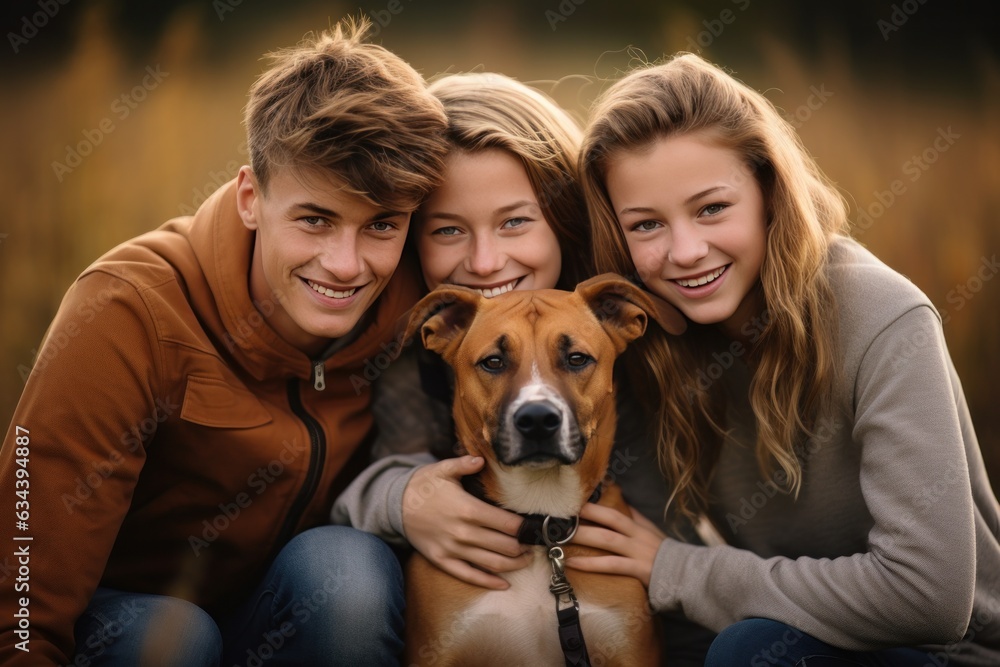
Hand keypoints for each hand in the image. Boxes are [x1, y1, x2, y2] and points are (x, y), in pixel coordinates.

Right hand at [402, 455, 530, 588]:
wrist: (395, 505)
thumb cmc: (424, 485)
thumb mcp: (443, 469)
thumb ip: (465, 464)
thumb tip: (482, 459)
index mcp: (468, 509)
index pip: (507, 524)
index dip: (525, 528)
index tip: (535, 527)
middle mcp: (463, 532)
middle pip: (504, 546)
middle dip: (524, 547)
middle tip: (535, 545)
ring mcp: (452, 549)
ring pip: (491, 563)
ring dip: (514, 565)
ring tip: (526, 560)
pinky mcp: (442, 561)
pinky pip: (469, 576)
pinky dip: (489, 582)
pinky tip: (504, 584)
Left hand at [565, 502, 666, 587]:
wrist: (687, 576)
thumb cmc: (664, 555)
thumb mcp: (650, 532)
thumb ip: (634, 518)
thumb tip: (619, 499)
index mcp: (638, 527)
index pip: (614, 511)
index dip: (594, 505)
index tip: (574, 502)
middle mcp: (637, 536)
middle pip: (609, 520)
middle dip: (586, 515)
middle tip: (562, 514)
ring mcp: (637, 552)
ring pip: (607, 540)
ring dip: (583, 537)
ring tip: (561, 537)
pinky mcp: (638, 570)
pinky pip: (610, 565)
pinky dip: (590, 564)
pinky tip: (572, 564)